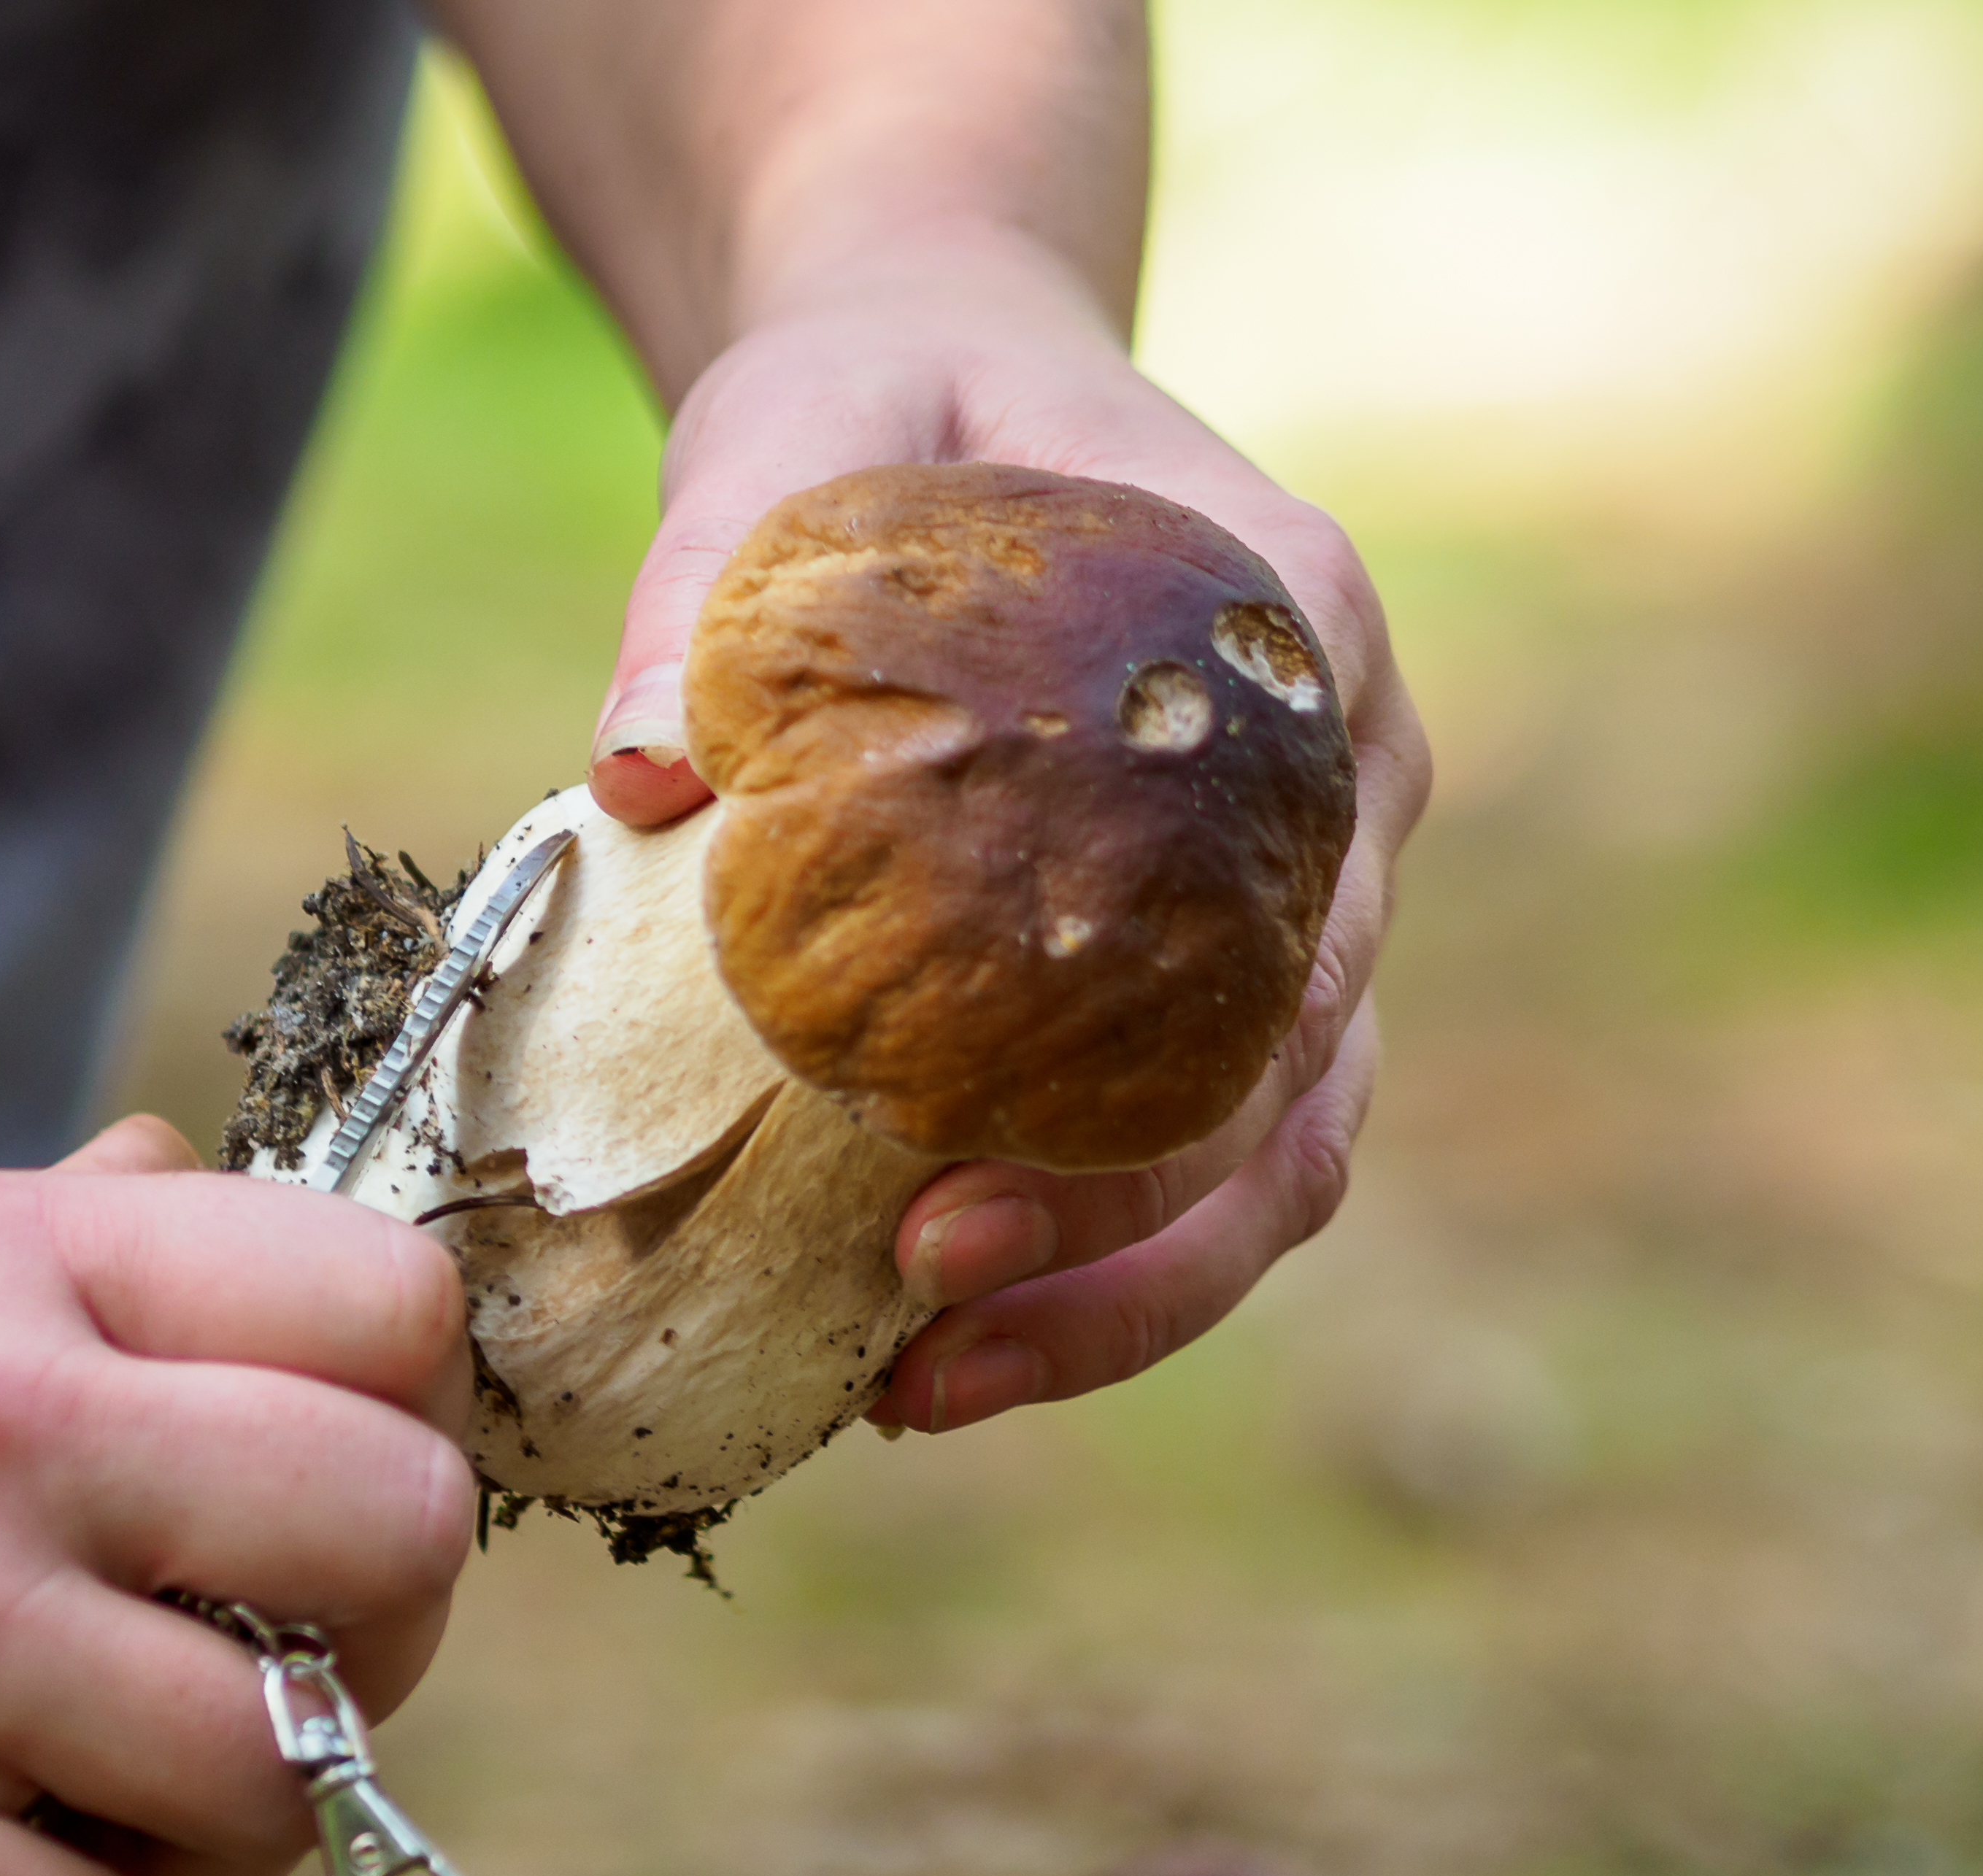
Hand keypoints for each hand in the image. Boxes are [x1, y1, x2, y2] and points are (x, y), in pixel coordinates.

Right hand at [0, 1118, 475, 1875]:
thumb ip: (92, 1285)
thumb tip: (341, 1291)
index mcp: (5, 1265)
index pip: (390, 1304)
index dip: (398, 1439)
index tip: (308, 1528)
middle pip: (401, 1536)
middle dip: (363, 1655)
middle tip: (237, 1695)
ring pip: (274, 1779)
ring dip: (196, 1841)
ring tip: (51, 1810)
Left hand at [581, 237, 1427, 1433]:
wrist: (953, 383)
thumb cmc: (890, 402)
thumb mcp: (791, 422)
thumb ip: (723, 563)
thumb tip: (635, 771)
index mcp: (1297, 633)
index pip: (1287, 901)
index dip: (1155, 1088)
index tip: (957, 1180)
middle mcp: (1347, 790)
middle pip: (1301, 1083)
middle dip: (1129, 1239)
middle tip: (926, 1310)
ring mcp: (1309, 904)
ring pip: (1283, 1163)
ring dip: (1125, 1301)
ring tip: (924, 1386)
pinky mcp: (1229, 981)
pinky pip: (1206, 1165)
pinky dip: (1093, 1273)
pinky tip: (924, 1342)